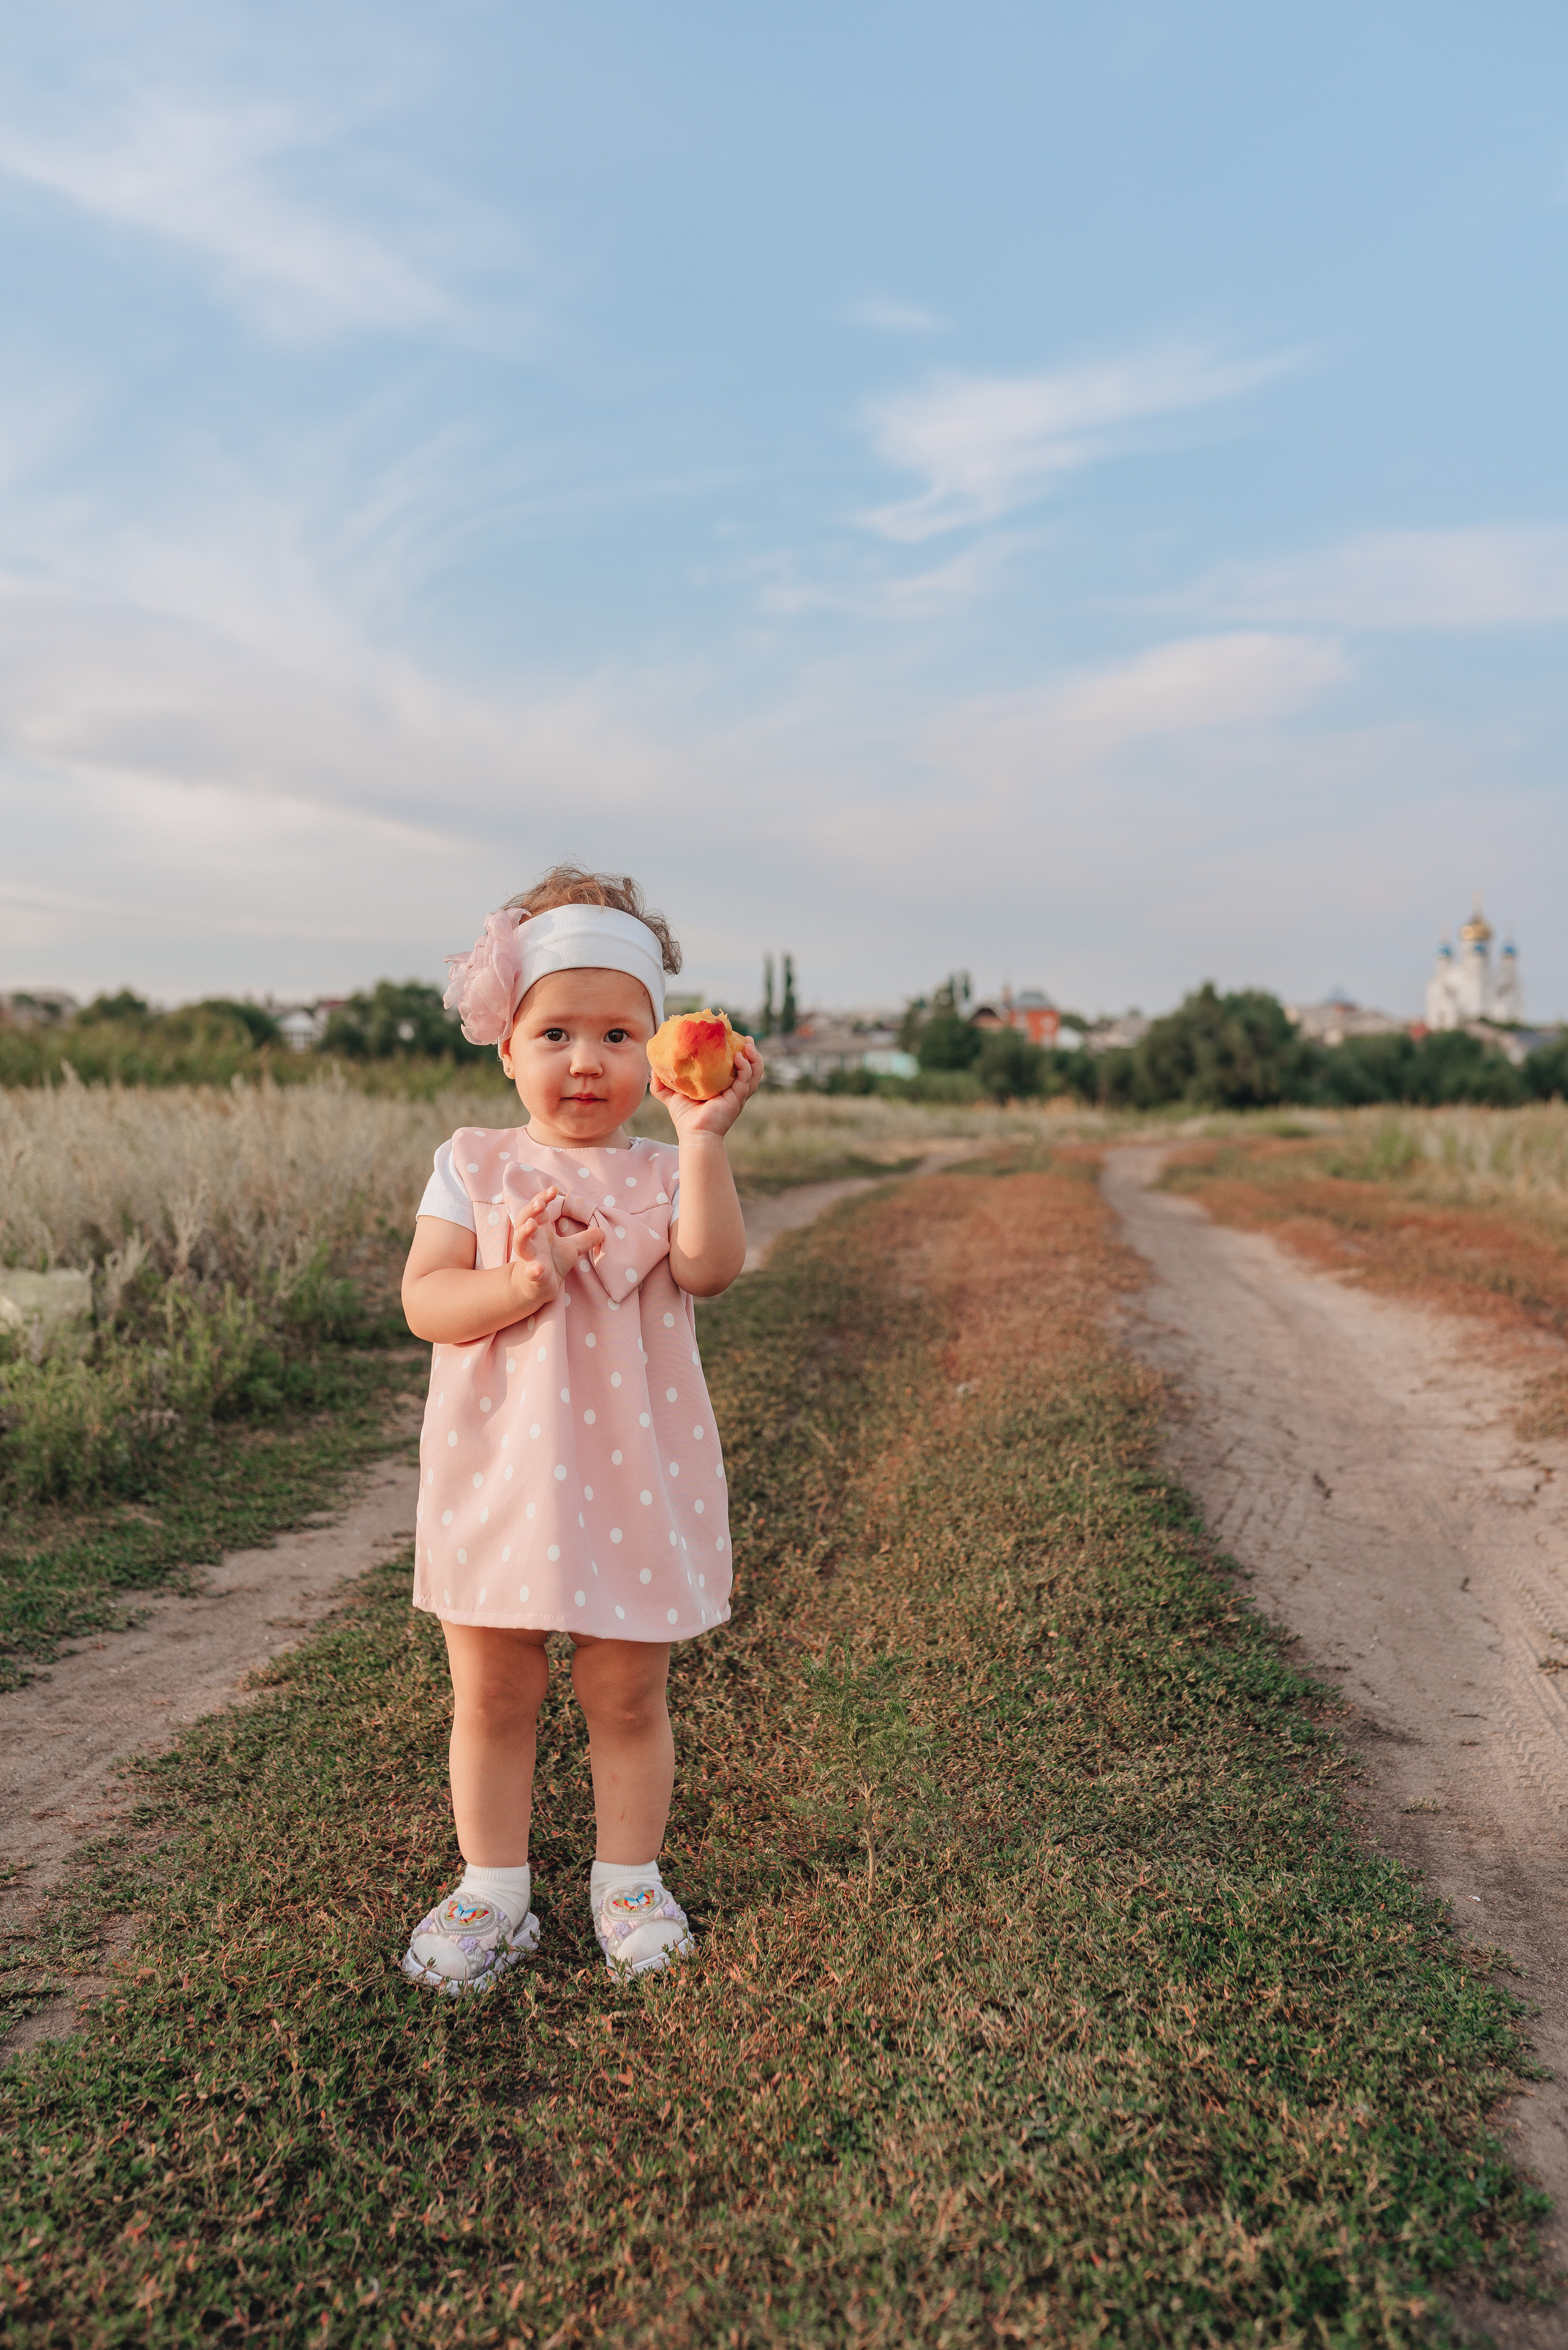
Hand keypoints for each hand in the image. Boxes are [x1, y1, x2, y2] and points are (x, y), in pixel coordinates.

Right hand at [505, 1185, 602, 1314]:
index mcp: (540, 1231)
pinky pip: (530, 1272)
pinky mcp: (531, 1276)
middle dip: (530, 1210)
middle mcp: (531, 1241)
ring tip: (532, 1225)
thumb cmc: (550, 1263)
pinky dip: (533, 1270)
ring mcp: (530, 1258)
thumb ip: (585, 1238)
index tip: (555, 1189)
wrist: (536, 1288)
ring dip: (524, 1233)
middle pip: (524, 1220)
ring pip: (520, 1243)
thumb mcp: (571, 1249)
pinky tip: (538, 1268)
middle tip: (541, 1203)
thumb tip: (603, 1230)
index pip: (538, 1209)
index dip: (543, 1197)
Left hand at [650, 1036, 763, 1138]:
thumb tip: (653, 1069)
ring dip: (754, 1057)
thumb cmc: (685, 1117)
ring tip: (748, 1044)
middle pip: (751, 1067)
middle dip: (752, 1052)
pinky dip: (745, 1068)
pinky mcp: (736, 1099)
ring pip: (754, 1072)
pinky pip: (745, 1080)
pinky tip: (739, 1058)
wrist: (693, 1134)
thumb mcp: (671, 1096)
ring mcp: (737, 1094)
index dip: (738, 1051)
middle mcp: (734, 1089)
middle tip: (746, 1038)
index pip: (735, 1065)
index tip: (732, 1037)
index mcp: (723, 1085)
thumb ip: (662, 1083)